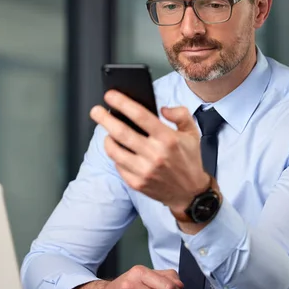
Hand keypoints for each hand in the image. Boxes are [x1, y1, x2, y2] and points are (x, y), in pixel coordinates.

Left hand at [90, 90, 209, 213]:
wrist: (190, 192)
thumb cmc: (189, 160)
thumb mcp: (192, 133)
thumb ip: (180, 114)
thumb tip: (163, 109)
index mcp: (168, 139)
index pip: (140, 115)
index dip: (122, 103)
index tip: (110, 95)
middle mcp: (155, 154)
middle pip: (121, 132)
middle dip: (104, 119)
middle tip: (96, 111)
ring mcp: (144, 171)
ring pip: (115, 151)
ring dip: (107, 139)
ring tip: (108, 133)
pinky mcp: (137, 183)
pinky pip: (118, 166)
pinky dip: (116, 156)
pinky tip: (119, 151)